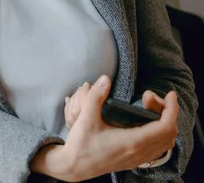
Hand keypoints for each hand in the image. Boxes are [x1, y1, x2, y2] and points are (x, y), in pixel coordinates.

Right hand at [58, 75, 177, 181]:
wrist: (74, 167)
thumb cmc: (80, 146)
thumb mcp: (85, 118)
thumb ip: (96, 97)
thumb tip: (105, 79)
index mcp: (133, 142)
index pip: (165, 126)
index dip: (172, 108)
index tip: (170, 94)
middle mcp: (139, 152)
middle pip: (169, 133)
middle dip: (167, 112)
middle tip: (152, 98)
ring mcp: (138, 158)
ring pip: (166, 142)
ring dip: (166, 124)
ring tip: (152, 109)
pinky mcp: (133, 161)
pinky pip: (158, 149)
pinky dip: (161, 135)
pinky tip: (147, 125)